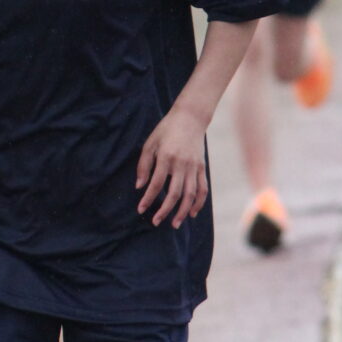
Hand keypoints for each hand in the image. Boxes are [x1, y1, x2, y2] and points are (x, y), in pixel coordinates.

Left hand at [135, 105, 208, 226]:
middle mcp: (181, 164)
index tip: (141, 209)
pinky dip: (199, 203)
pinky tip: (192, 213)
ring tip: (175, 224)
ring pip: (190, 195)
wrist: (190, 118)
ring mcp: (194, 167)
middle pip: (174, 194)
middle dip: (165, 210)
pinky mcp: (202, 168)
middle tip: (156, 222)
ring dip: (183, 212)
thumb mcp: (150, 143)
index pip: (156, 184)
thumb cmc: (166, 130)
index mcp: (166, 157)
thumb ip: (143, 165)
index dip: (148, 199)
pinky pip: (202, 189)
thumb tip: (139, 186)